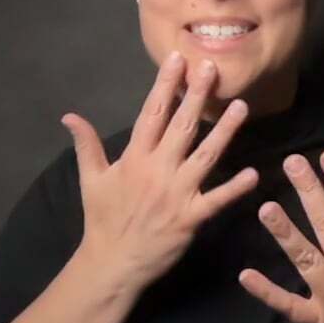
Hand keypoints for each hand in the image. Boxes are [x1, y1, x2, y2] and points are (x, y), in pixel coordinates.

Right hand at [62, 51, 260, 293]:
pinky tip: (254, 173)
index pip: (151, 113)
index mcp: (134, 158)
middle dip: (197, 95)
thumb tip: (69, 116)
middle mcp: (157, 170)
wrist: (112, 262)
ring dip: (225, 131)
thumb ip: (86, 144)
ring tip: (241, 106)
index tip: (177, 60)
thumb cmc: (103, 219)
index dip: (165, 85)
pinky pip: (217, 200)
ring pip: (206, 156)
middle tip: (212, 68)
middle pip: (182, 126)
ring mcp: (177, 194)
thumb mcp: (91, 179)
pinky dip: (236, 188)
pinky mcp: (191, 218)